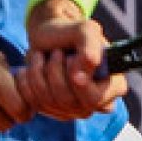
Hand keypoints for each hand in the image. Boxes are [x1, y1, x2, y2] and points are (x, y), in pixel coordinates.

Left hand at [17, 0, 126, 120]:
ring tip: (43, 56)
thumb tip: (84, 73)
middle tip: (56, 52)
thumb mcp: (85, 29)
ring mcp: (75, 110)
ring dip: (39, 72)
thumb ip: (90, 46)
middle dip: (55, 71)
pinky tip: (31, 68)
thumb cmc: (70, 32)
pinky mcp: (53, 110)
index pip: (95, 99)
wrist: (48, 35)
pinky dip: (27, 81)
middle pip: (68, 101)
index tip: (69, 58)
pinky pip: (34, 103)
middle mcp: (97, 102)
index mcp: (114, 85)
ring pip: (49, 102)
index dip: (77, 80)